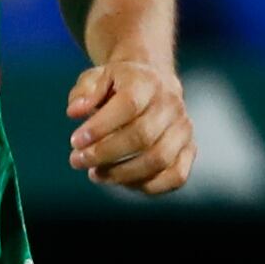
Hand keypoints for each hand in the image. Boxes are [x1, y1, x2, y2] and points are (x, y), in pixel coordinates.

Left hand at [67, 58, 194, 195]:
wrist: (153, 83)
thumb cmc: (119, 85)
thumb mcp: (97, 77)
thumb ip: (84, 92)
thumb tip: (75, 111)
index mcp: (148, 81)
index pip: (128, 105)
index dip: (101, 127)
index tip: (75, 141)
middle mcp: (171, 104)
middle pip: (143, 136)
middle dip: (105, 154)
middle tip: (77, 161)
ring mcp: (183, 129)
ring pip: (158, 160)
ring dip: (122, 174)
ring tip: (95, 173)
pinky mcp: (189, 149)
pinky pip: (176, 176)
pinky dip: (148, 186)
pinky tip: (122, 182)